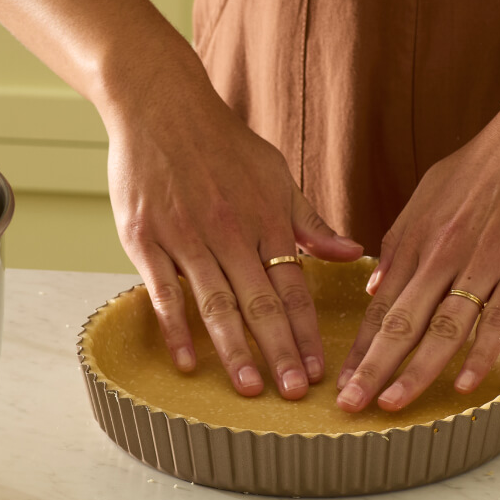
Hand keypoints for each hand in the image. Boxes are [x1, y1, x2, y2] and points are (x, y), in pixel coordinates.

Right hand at [104, 71, 363, 398]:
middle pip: (260, 303)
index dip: (307, 332)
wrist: (163, 106)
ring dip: (234, 350)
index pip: (294, 288)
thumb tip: (354, 253)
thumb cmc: (225, 144)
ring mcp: (186, 237)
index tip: (320, 369)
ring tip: (250, 388)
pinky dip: (175, 327)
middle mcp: (230, 234)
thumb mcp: (278, 176)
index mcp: (267, 222)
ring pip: (215, 304)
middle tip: (294, 393)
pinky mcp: (145, 238)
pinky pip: (163, 290)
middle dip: (280, 352)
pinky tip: (187, 360)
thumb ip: (311, 222)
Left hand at [334, 68, 499, 411]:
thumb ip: (401, 240)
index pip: (382, 304)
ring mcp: (484, 260)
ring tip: (393, 405)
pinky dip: (478, 352)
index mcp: (419, 238)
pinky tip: (462, 382)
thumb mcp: (431, 192)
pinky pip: (497, 316)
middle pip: (402, 321)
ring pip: (443, 325)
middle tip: (350, 406)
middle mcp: (444, 252)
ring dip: (415, 370)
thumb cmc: (490, 162)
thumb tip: (373, 285)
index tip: (342, 380)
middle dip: (372, 367)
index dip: (360, 346)